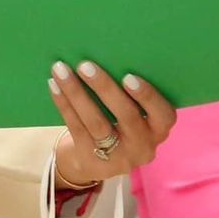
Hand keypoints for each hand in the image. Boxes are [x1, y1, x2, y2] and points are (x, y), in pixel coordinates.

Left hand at [48, 61, 174, 186]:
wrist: (98, 163)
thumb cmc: (122, 124)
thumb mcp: (137, 115)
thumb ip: (133, 95)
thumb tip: (110, 54)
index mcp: (159, 130)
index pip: (164, 115)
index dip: (148, 96)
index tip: (129, 77)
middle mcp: (143, 146)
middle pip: (126, 116)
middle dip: (105, 88)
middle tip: (86, 65)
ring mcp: (117, 157)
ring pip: (96, 123)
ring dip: (77, 93)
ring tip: (61, 70)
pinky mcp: (91, 160)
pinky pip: (76, 128)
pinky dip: (64, 104)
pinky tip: (55, 86)